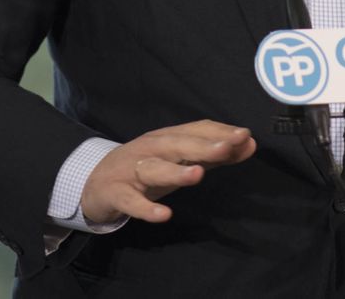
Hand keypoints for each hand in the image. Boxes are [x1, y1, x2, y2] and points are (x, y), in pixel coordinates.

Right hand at [80, 120, 255, 225]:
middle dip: (203, 146)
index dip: (219, 133)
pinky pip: (131, 201)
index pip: (195, 130)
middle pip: (177, 144)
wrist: (94, 182)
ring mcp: (132, 170)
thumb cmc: (145, 168)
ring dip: (176, 171)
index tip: (245, 136)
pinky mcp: (117, 193)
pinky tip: (163, 214)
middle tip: (228, 147)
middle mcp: (150, 149)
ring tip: (198, 174)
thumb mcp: (180, 159)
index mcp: (167, 139)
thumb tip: (250, 144)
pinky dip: (146, 208)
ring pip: (154, 168)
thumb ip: (214, 153)